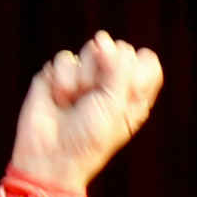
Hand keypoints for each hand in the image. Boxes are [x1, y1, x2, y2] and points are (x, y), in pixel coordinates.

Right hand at [4, 31, 162, 196]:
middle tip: (95, 101)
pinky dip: (63, 80)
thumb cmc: (88, 140)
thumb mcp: (116, 107)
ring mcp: (85, 76)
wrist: (48, 157)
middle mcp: (111, 82)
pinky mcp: (58, 74)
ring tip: (75, 101)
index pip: (147, 62)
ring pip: (93, 49)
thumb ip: (120, 68)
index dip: (137, 68)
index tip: (127, 90)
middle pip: (120, 50)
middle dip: (107, 73)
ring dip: (84, 78)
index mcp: (133, 95)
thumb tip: (102, 39)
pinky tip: (59, 99)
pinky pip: (66, 58)